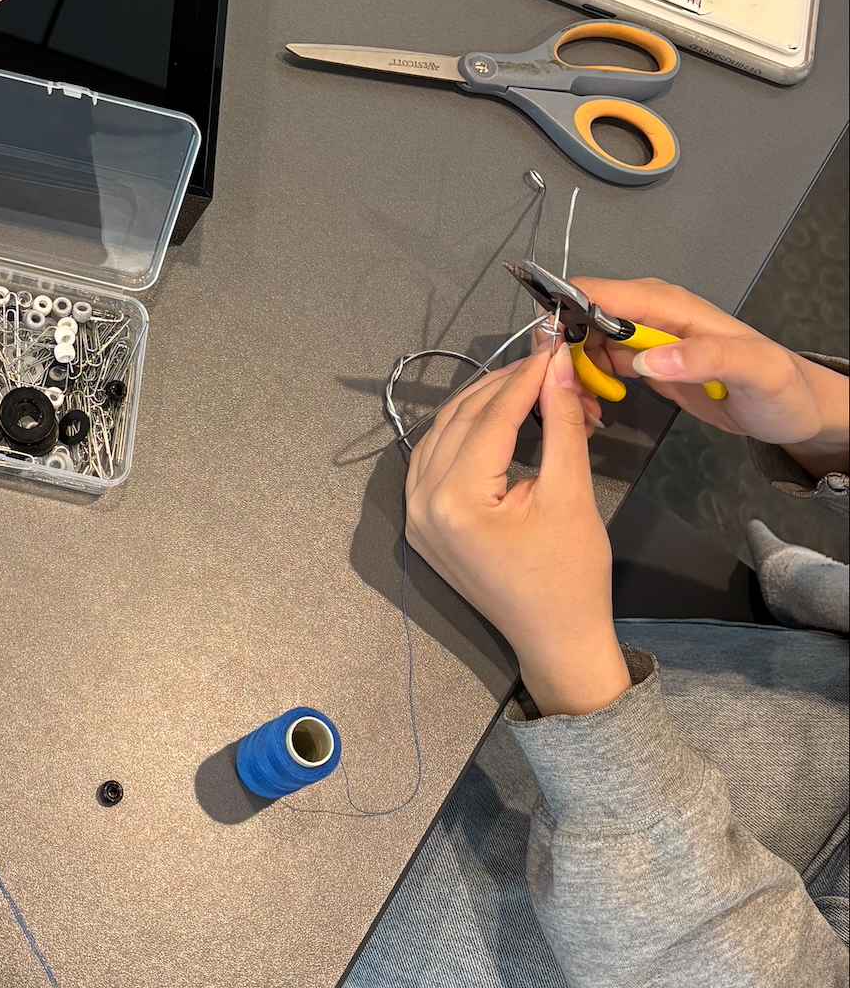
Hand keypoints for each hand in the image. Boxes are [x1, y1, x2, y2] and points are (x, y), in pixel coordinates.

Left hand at [406, 343, 630, 715]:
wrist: (557, 639)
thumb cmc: (571, 576)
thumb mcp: (571, 494)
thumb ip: (561, 424)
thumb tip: (557, 366)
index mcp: (456, 501)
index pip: (490, 418)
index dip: (525, 378)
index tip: (552, 348)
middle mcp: (422, 504)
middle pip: (462, 420)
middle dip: (506, 388)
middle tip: (548, 365)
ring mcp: (415, 515)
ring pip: (444, 434)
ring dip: (483, 406)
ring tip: (529, 388)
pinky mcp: (421, 523)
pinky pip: (435, 460)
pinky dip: (465, 434)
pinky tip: (497, 419)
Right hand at [579, 279, 847, 475]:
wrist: (795, 411)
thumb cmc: (782, 389)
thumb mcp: (755, 372)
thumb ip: (705, 358)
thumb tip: (645, 359)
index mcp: (668, 305)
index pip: (595, 292)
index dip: (562, 315)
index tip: (548, 356)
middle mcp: (649, 314)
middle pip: (579, 317)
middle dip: (562, 352)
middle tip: (569, 394)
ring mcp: (646, 338)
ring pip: (583, 342)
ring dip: (573, 372)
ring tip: (586, 407)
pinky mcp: (646, 362)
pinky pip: (599, 362)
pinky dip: (588, 381)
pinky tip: (596, 406)